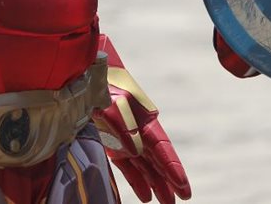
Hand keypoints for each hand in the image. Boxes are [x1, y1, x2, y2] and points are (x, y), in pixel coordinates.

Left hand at [92, 36, 190, 203]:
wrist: (87, 79)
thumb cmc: (104, 89)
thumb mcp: (114, 106)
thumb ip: (125, 128)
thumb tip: (137, 152)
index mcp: (145, 120)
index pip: (163, 148)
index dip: (173, 168)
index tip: (183, 187)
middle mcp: (140, 131)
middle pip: (158, 160)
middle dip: (170, 180)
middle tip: (183, 199)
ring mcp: (127, 139)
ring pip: (146, 166)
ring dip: (156, 183)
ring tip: (167, 202)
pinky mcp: (114, 145)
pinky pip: (129, 166)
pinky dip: (137, 180)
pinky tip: (146, 195)